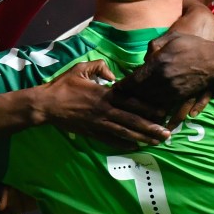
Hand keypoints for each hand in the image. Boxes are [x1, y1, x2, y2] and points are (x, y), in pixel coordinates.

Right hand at [40, 60, 169, 147]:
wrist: (46, 105)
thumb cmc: (63, 86)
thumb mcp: (80, 69)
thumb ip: (99, 66)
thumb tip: (114, 74)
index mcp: (104, 94)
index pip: (130, 101)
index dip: (148, 107)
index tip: (163, 111)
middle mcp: (104, 110)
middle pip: (132, 120)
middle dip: (151, 128)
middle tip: (167, 134)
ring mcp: (98, 124)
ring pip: (124, 132)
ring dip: (142, 138)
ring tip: (157, 142)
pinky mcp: (92, 132)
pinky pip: (110, 140)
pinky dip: (123, 144)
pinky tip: (135, 147)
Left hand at [113, 33, 213, 125]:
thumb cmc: (194, 46)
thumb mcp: (172, 37)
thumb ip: (155, 46)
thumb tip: (145, 58)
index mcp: (157, 65)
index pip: (134, 79)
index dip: (124, 85)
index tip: (116, 89)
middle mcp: (163, 81)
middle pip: (141, 94)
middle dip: (131, 98)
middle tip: (122, 101)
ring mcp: (173, 91)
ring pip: (153, 103)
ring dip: (144, 108)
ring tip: (136, 111)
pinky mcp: (183, 97)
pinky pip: (168, 109)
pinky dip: (162, 114)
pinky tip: (158, 120)